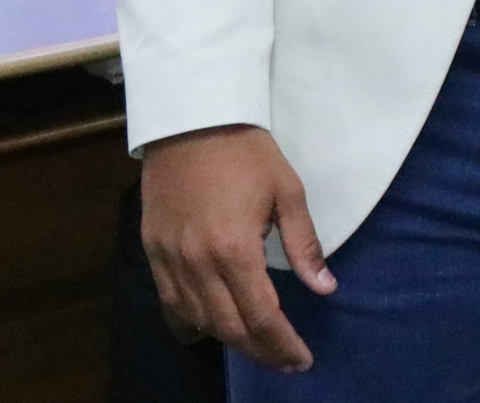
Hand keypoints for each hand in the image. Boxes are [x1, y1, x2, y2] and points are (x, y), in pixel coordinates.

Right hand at [142, 124, 335, 372]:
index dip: (283, 345)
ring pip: (199, 322)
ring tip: (258, 346)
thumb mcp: (287, 191)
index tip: (302, 360)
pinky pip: (170, 304)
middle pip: (230, 328)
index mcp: (235, 249)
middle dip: (261, 352)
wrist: (191, 119)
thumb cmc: (247, 152)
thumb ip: (305, 244)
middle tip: (285, 360)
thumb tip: (326, 287)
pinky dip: (193, 323)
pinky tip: (213, 326)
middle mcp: (198, 263)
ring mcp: (170, 260)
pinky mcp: (152, 251)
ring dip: (230, 340)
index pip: (262, 316)